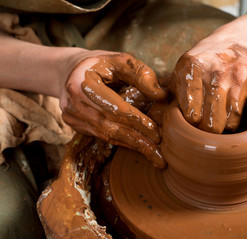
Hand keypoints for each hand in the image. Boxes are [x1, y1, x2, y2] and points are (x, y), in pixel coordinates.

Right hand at [59, 52, 166, 167]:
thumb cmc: (100, 64)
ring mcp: (72, 116)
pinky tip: (138, 146)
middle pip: (111, 127)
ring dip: (132, 146)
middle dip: (138, 140)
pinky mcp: (74, 124)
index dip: (137, 121)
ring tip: (154, 154)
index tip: (157, 131)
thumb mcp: (120, 60)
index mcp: (83, 83)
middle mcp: (74, 103)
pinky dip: (121, 142)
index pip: (115, 108)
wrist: (69, 69)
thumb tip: (161, 95)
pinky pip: (101, 136)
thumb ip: (141, 74)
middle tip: (159, 153)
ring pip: (106, 135)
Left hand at [172, 44, 246, 137]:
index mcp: (192, 67)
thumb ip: (165, 93)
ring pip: (233, 121)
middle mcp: (217, 70)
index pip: (191, 113)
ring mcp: (239, 76)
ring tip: (223, 119)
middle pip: (212, 123)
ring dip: (228, 127)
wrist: (229, 46)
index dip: (191, 124)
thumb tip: (156, 110)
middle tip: (208, 127)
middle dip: (208, 131)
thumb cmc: (199, 68)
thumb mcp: (179, 74)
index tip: (193, 122)